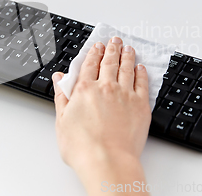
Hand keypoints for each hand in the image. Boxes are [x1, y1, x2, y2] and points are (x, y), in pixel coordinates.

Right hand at [53, 37, 150, 194]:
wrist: (107, 160)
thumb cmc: (83, 147)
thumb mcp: (61, 121)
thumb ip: (62, 96)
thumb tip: (59, 79)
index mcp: (84, 90)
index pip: (89, 65)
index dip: (93, 53)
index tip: (97, 46)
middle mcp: (105, 87)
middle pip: (109, 62)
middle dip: (111, 49)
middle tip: (114, 40)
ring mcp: (125, 95)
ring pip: (126, 69)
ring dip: (127, 56)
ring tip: (128, 48)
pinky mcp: (140, 106)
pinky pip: (142, 83)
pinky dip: (141, 73)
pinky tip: (141, 68)